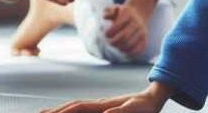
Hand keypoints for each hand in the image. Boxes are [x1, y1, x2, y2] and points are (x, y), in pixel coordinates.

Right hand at [40, 83, 170, 112]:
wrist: (154, 96)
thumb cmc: (145, 106)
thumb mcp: (136, 110)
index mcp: (103, 105)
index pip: (77, 108)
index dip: (61, 112)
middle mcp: (97, 104)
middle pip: (70, 106)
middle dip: (53, 111)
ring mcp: (99, 105)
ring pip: (73, 107)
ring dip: (57, 111)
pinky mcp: (102, 109)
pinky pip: (80, 110)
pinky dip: (68, 112)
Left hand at [104, 0, 159, 56]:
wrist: (138, 13)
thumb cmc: (122, 14)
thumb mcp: (115, 9)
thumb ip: (108, 12)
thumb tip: (105, 17)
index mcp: (128, 14)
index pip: (116, 26)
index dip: (109, 33)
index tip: (107, 34)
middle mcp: (136, 22)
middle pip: (123, 37)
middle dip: (113, 42)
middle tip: (110, 41)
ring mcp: (142, 31)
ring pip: (129, 44)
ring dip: (119, 48)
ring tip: (116, 45)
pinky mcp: (145, 38)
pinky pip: (138, 49)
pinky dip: (129, 52)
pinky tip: (123, 49)